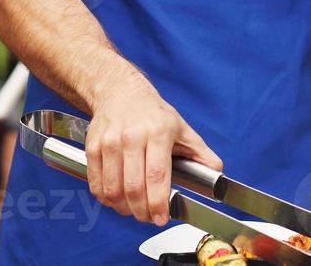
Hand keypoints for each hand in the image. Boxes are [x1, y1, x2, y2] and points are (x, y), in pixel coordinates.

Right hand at [85, 78, 221, 226]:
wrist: (120, 92)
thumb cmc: (152, 113)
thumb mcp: (182, 128)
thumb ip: (201, 154)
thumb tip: (217, 175)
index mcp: (158, 132)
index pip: (156, 175)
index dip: (158, 202)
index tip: (162, 217)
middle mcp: (132, 136)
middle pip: (133, 186)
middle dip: (142, 211)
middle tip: (149, 217)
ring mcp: (109, 142)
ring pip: (113, 189)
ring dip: (124, 208)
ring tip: (134, 209)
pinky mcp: (92, 147)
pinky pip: (97, 184)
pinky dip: (107, 199)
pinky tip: (117, 198)